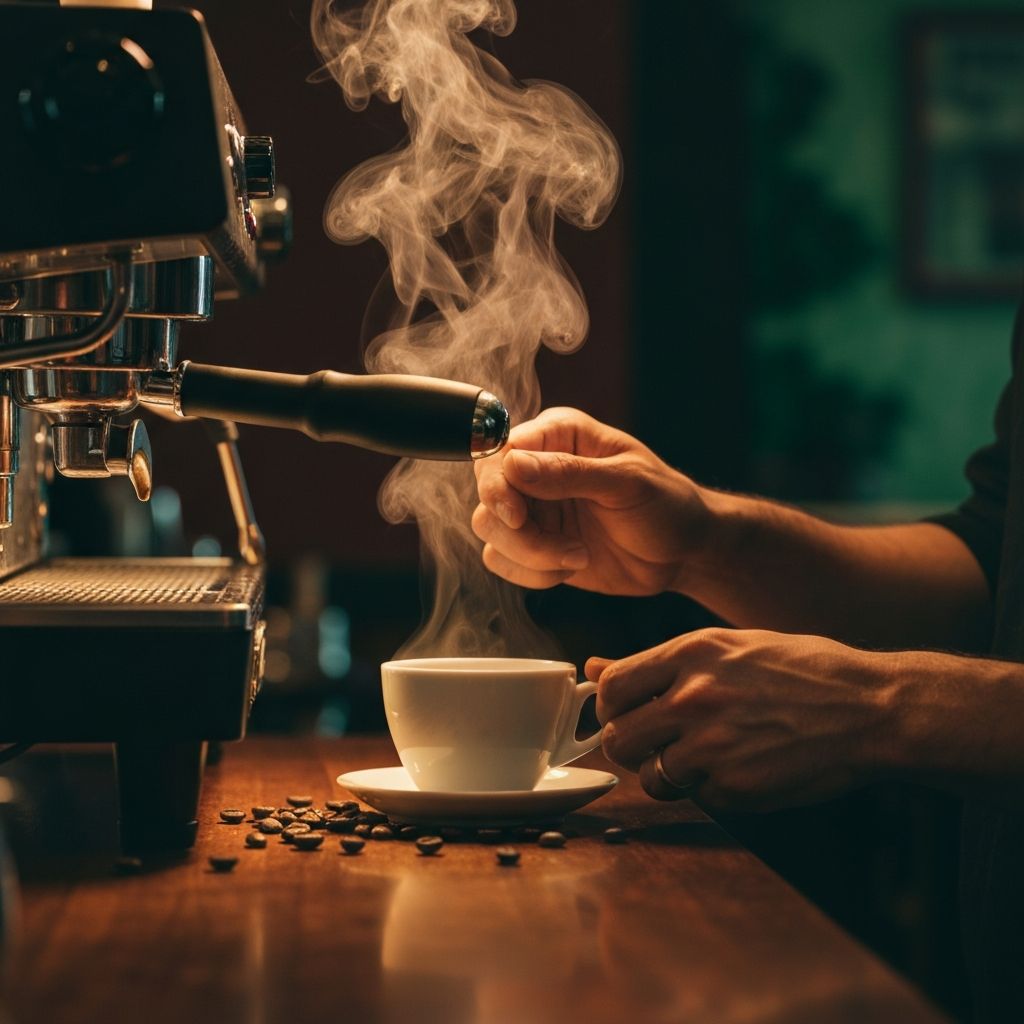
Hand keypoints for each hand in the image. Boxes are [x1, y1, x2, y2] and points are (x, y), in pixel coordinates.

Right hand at [472, 407, 707, 594]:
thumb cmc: (666, 504)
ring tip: (577, 556)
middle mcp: (536, 467)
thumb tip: (512, 464)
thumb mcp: (627, 483)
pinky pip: (501, 560)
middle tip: (559, 549)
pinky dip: (531, 573)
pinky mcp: (532, 544)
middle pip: (487, 492)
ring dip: (529, 554)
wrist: (682, 552)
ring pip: (489, 529)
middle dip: (517, 530)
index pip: (500, 449)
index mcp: (558, 434)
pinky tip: (570, 567)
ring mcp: (532, 507)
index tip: (518, 516)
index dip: (498, 485)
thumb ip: (569, 472)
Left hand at [588, 628, 894, 810]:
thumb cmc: (803, 671)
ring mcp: (712, 746)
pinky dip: (708, 790)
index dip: (611, 706)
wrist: (869, 708)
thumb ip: (657, 661)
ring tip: (701, 757)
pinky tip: (739, 768)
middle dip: (632, 745)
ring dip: (665, 773)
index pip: (612, 687)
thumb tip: (595, 666)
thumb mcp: (730, 646)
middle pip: (618, 738)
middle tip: (658, 743)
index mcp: (690, 654)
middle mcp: (693, 698)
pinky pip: (695, 797)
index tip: (624, 713)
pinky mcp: (734, 788)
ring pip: (649, 775)